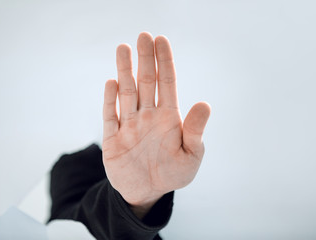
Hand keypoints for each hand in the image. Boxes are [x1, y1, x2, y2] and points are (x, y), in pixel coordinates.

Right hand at [102, 32, 210, 217]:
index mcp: (169, 118)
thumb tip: (204, 104)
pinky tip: (112, 83)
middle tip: (143, 36)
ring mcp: (130, 125)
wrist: (147, 192)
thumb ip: (195, 131)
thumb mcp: (191, 156)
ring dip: (125, 72)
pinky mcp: (113, 139)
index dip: (165, 62)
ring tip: (123, 49)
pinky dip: (111, 100)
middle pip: (146, 82)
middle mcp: (148, 116)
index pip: (167, 83)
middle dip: (145, 59)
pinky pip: (111, 116)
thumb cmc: (172, 173)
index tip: (161, 40)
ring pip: (127, 93)